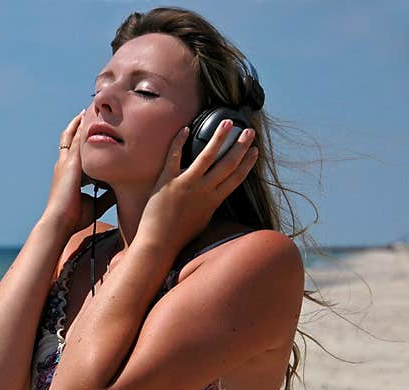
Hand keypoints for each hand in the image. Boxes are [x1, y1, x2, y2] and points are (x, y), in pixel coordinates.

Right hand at [42, 109, 116, 235]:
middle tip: (86, 111)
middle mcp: (63, 165)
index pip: (72, 152)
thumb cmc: (74, 218)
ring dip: (80, 122)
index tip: (87, 130)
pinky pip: (77, 140)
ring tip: (89, 108)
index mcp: (67, 174)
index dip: (78, 140)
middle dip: (77, 125)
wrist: (60, 221)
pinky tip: (90, 117)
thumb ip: (105, 195)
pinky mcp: (71, 164)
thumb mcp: (94, 203)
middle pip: (68, 138)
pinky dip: (82, 128)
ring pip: (72, 135)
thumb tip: (118, 191)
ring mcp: (65, 163)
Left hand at [138, 119, 258, 252]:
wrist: (158, 244)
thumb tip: (215, 197)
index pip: (236, 178)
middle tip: (248, 131)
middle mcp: (203, 190)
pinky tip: (186, 129)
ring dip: (218, 137)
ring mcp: (186, 184)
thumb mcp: (202, 221)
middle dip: (240, 145)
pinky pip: (174, 156)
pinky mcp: (167, 181)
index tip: (255, 150)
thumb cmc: (179, 236)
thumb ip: (210, 205)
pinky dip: (179, 141)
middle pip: (228, 163)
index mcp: (214, 201)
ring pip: (207, 155)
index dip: (247, 162)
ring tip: (226, 122)